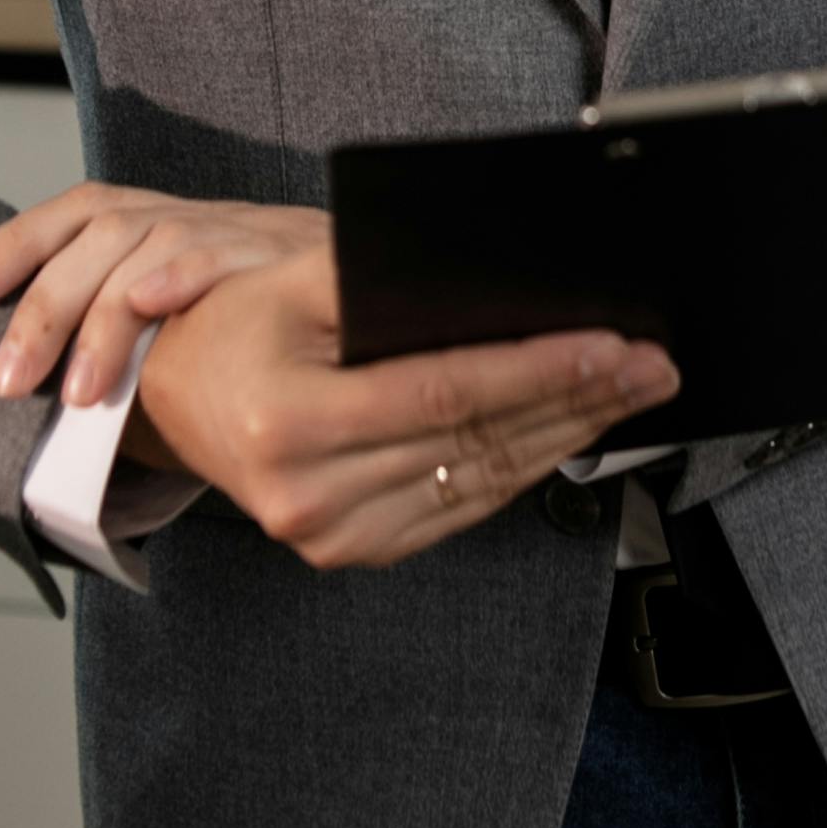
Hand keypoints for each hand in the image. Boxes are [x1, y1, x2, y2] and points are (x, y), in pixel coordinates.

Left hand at [0, 182, 323, 410]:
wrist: (396, 300)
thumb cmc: (288, 327)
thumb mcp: (207, 324)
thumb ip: (146, 342)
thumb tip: (59, 398)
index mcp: (166, 227)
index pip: (76, 212)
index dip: (12, 246)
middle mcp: (196, 216)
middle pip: (98, 230)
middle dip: (40, 308)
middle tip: (6, 384)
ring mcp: (241, 228)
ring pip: (148, 241)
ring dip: (100, 317)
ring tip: (75, 395)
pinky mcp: (289, 250)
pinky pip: (223, 250)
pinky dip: (181, 273)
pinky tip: (152, 307)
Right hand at [131, 235, 677, 571]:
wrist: (177, 399)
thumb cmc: (235, 327)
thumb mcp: (292, 278)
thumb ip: (378, 277)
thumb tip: (492, 277)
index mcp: (289, 421)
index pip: (440, 394)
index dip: (534, 371)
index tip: (608, 347)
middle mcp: (308, 494)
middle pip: (473, 442)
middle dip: (574, 400)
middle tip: (649, 365)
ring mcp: (333, 535)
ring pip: (480, 481)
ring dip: (564, 436)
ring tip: (628, 393)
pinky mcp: (355, 550)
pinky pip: (460, 508)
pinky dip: (521, 468)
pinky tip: (567, 432)